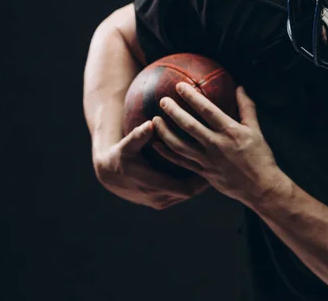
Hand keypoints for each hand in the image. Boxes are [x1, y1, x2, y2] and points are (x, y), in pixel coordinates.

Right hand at [92, 120, 210, 209]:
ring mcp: (159, 202)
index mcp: (154, 186)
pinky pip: (179, 195)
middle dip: (204, 181)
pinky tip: (199, 171)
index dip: (202, 180)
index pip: (187, 188)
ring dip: (198, 184)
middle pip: (191, 192)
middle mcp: (158, 198)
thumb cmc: (119, 156)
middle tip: (219, 165)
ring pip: (186, 195)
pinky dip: (189, 186)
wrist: (108, 174)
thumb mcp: (127, 146)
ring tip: (213, 167)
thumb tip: (149, 124)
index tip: (214, 165)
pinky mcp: (159, 202)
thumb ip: (138, 136)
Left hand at [152, 84, 286, 205]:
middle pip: (189, 125)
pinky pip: (181, 162)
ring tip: (155, 120)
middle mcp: (216, 144)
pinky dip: (167, 153)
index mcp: (230, 131)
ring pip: (180, 145)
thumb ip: (247, 107)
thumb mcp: (256, 130)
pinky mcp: (204, 172)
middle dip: (173, 111)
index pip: (207, 110)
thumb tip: (240, 88)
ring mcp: (208, 160)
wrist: (261, 187)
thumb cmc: (260, 156)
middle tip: (162, 100)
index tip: (179, 86)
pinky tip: (157, 145)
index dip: (192, 97)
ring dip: (165, 131)